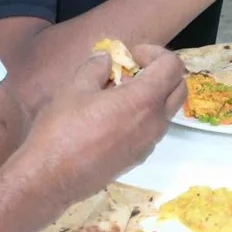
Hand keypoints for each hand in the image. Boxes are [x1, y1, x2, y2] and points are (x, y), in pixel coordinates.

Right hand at [19, 40, 184, 198]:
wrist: (51, 178)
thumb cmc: (62, 129)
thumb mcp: (74, 88)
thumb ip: (95, 67)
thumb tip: (105, 59)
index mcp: (144, 101)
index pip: (173, 66)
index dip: (156, 53)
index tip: (132, 55)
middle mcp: (155, 123)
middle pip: (179, 88)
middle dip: (162, 72)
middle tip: (133, 69)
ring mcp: (149, 143)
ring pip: (166, 111)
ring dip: (153, 95)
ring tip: (119, 92)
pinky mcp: (139, 157)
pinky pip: (152, 129)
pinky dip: (143, 115)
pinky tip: (113, 116)